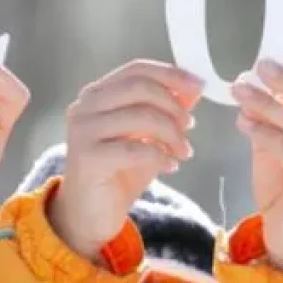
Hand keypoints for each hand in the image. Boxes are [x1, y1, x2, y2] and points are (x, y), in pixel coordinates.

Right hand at [48, 60, 203, 262]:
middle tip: (191, 125)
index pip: (137, 69)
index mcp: (98, 93)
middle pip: (140, 87)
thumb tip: (194, 86)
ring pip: (141, 116)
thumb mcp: (151, 134)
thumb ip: (169, 108)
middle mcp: (85, 106)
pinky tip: (169, 167)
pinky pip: (135, 148)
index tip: (200, 85)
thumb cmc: (120, 169)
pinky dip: (160, 155)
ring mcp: (83, 130)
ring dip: (172, 133)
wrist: (91, 213)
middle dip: (173, 104)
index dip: (171, 74)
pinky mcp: (87, 158)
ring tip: (184, 151)